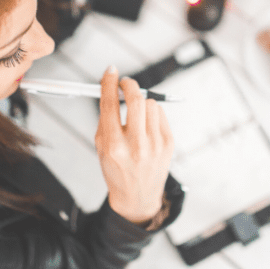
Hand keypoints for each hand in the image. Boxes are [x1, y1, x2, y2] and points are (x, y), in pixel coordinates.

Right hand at [95, 66, 174, 223]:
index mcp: (113, 146)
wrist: (137, 196)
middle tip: (124, 83)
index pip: (109, 104)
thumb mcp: (101, 147)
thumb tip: (110, 88)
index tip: (110, 71)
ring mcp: (155, 145)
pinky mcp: (168, 144)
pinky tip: (146, 125)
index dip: (109, 83)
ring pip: (150, 104)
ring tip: (136, 114)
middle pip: (135, 99)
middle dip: (129, 85)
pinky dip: (152, 114)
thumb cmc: (117, 170)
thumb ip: (105, 118)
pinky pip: (160, 114)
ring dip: (141, 102)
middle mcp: (135, 145)